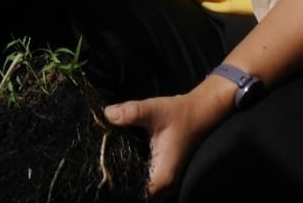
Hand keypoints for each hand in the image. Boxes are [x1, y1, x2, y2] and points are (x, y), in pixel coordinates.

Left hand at [105, 82, 229, 193]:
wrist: (199, 112)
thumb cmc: (179, 113)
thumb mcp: (154, 109)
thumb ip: (131, 112)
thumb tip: (108, 114)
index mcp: (162, 176)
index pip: (133, 194)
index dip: (116, 186)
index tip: (103, 171)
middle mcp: (164, 185)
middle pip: (135, 193)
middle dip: (120, 181)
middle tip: (104, 164)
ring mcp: (165, 183)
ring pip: (140, 189)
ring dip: (128, 177)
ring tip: (112, 161)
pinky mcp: (162, 176)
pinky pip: (145, 183)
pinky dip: (135, 173)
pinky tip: (124, 159)